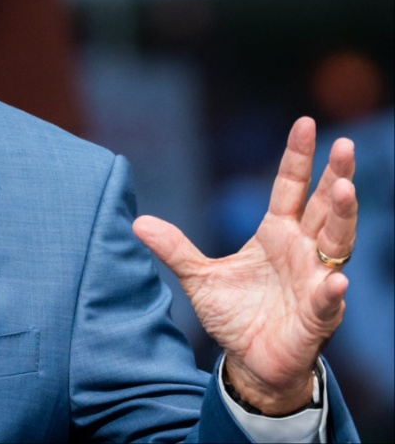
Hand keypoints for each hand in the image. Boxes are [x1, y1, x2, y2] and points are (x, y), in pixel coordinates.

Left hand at [133, 117, 355, 415]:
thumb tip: (138, 222)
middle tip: (343, 145)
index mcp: (276, 234)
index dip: (298, 157)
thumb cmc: (235, 314)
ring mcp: (315, 280)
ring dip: (343, 216)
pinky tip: (335, 280)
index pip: (291, 187)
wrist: (249, 361)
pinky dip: (331, 290)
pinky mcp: (317, 315)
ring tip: (344, 188)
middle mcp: (303, 251)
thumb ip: (174, 249)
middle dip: (336, 175)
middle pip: (325, 206)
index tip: (304, 123)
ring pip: (337, 243)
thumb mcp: (198, 277)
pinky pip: (327, 300)